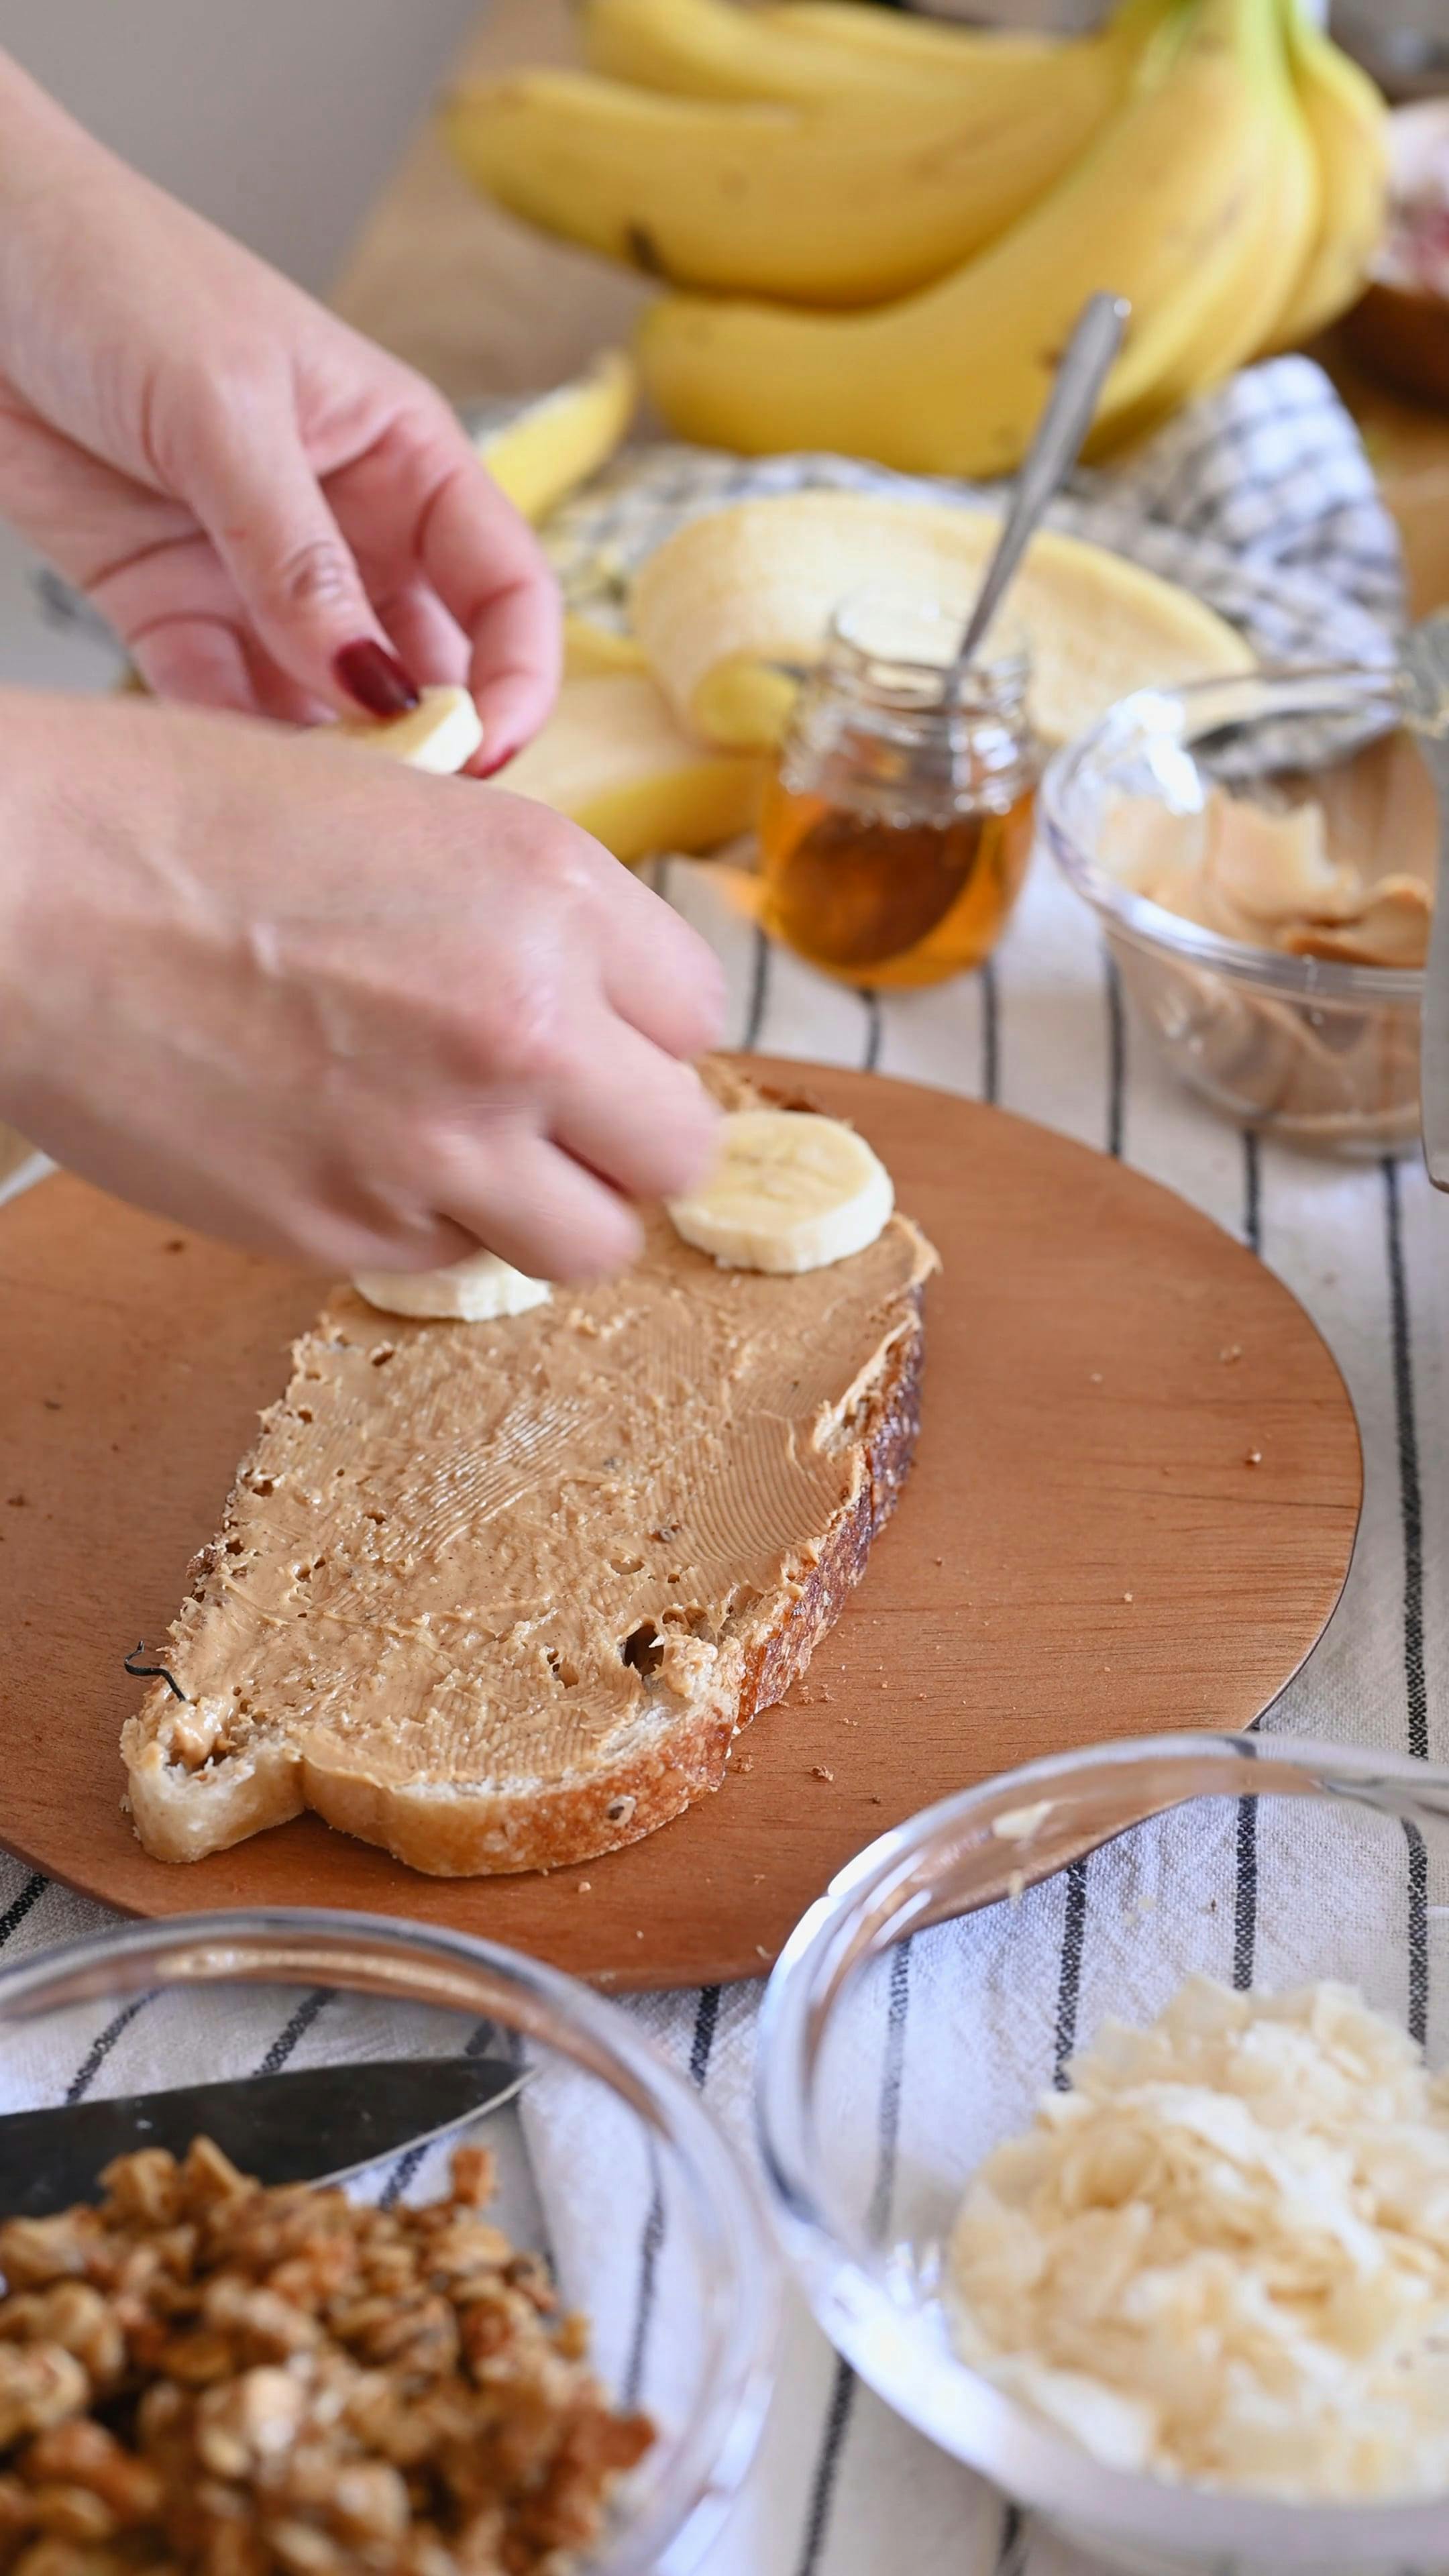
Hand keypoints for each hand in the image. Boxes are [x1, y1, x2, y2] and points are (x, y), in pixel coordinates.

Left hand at [0, 55, 557, 764]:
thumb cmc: (110, 270)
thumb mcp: (223, 405)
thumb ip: (298, 556)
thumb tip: (377, 685)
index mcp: (403, 457)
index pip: (503, 587)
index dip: (516, 676)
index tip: (487, 749)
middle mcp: (346, 528)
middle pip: (424, 664)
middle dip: (423, 740)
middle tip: (397, 804)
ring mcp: (256, 576)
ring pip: (322, 703)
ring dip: (324, 759)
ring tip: (311, 802)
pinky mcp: (166, 607)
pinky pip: (215, 703)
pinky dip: (228, 745)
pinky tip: (231, 771)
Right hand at [0, 696, 724, 1278]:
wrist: (22, 889)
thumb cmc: (179, 820)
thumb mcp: (406, 816)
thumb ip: (525, 917)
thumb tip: (591, 1005)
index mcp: (551, 890)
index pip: (696, 1017)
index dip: (643, 1035)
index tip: (597, 1040)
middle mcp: (524, 1023)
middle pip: (677, 1148)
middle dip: (624, 1140)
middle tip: (552, 1118)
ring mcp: (442, 1142)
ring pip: (592, 1243)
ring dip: (548, 1210)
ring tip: (467, 1157)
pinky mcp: (349, 1228)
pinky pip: (454, 1260)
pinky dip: (426, 1226)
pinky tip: (352, 1150)